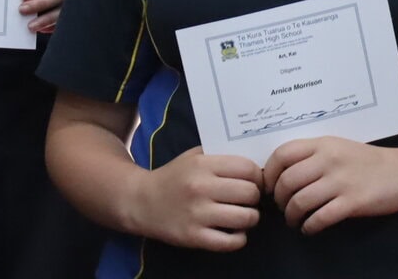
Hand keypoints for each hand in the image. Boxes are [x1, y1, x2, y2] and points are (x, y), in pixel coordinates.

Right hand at [134, 146, 262, 250]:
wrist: (142, 201)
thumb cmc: (174, 177)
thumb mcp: (193, 156)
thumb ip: (220, 156)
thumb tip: (255, 165)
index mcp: (201, 164)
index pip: (247, 168)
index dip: (256, 175)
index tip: (253, 181)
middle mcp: (200, 187)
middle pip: (250, 193)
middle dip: (253, 197)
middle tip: (246, 199)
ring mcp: (197, 214)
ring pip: (246, 218)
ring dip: (250, 218)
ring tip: (241, 215)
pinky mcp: (194, 237)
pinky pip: (232, 241)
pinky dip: (239, 238)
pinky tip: (232, 232)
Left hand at [264, 137, 397, 233]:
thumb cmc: (366, 160)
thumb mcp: (336, 147)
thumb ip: (312, 155)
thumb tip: (281, 170)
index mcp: (322, 144)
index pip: (283, 154)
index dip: (270, 172)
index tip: (268, 185)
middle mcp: (328, 160)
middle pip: (288, 180)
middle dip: (278, 197)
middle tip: (281, 206)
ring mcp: (340, 182)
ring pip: (301, 201)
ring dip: (291, 215)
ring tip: (293, 220)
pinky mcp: (352, 203)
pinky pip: (321, 217)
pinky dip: (310, 226)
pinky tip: (309, 228)